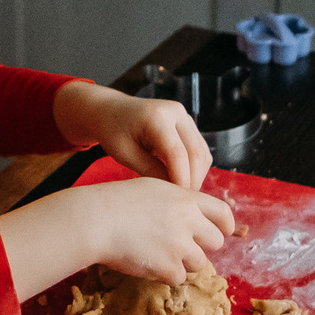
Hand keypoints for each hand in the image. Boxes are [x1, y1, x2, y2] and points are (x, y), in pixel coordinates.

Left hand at [52, 81, 210, 189]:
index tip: (175, 202)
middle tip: (181, 204)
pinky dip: (194, 168)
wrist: (112, 111)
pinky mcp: (187, 124)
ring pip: (202, 153)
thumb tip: (171, 192)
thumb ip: (148, 170)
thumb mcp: (124, 153)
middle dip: (192, 181)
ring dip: (196, 176)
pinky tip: (180, 181)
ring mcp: (184, 116)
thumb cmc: (113, 131)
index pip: (177, 153)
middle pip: (196, 153)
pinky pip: (199, 150)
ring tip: (179, 194)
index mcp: (156, 116)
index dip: (180, 180)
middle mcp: (175, 112)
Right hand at [82, 176, 235, 283]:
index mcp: (186, 199)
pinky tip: (147, 262)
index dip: (225, 225)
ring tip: (157, 253)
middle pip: (216, 241)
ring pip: (199, 263)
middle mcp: (189, 221)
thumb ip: (178, 202)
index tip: (223, 231)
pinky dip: (165, 275)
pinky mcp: (169, 267)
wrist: (96, 221)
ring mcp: (180, 246)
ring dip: (182, 262)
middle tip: (181, 247)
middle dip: (201, 246)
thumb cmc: (116, 203)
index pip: (222, 213)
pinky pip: (179, 278)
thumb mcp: (153, 189)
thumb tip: (194, 217)